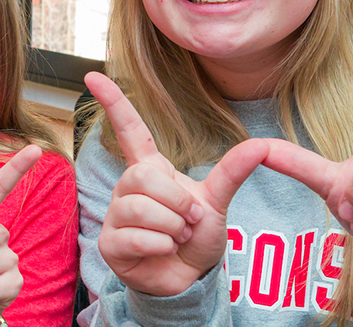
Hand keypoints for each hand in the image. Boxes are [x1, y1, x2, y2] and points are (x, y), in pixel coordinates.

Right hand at [85, 72, 268, 297]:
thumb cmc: (196, 236)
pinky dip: (161, 246)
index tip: (91, 74)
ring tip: (178, 236)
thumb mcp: (217, 200)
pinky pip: (136, 236)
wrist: (188, 277)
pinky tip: (164, 250)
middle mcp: (127, 187)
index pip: (129, 130)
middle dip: (178, 202)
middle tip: (189, 220)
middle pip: (143, 177)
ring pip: (140, 208)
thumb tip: (262, 144)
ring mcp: (114, 215)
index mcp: (150, 169)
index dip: (112, 103)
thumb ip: (233, 171)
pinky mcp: (109, 243)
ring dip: (172, 227)